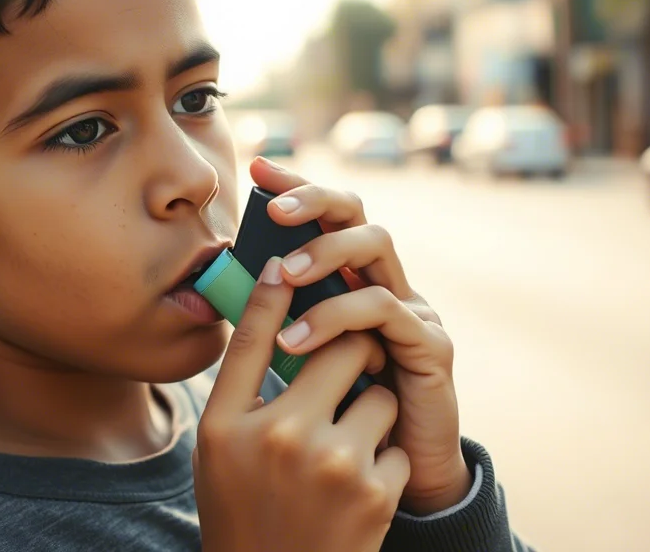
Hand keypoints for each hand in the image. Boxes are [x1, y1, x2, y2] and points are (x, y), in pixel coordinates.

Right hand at [195, 258, 409, 551]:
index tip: (291, 263)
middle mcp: (281, 438)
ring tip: (344, 447)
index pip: (255, 337)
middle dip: (355, 352)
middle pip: (345, 350)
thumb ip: (241, 374)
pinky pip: (396, 444)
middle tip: (350, 364)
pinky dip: (384, 461)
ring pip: (379, 396)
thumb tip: (272, 291)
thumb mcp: (221, 444)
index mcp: (230, 425)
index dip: (277, 293)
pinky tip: (356, 490)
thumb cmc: (242, 504)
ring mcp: (335, 465)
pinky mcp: (377, 493)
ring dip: (371, 413)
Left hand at [249, 157, 470, 515]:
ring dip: (325, 255)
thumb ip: (272, 323)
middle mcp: (387, 283)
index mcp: (352, 282)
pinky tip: (298, 341)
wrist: (396, 481)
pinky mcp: (431, 345)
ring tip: (284, 277)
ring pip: (376, 249)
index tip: (258, 167)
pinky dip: (338, 317)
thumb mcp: (296, 365)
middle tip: (273, 212)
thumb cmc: (338, 421)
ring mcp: (414, 310)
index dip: (298, 187)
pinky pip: (386, 310)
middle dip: (315, 202)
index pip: (329, 216)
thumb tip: (218, 284)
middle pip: (359, 214)